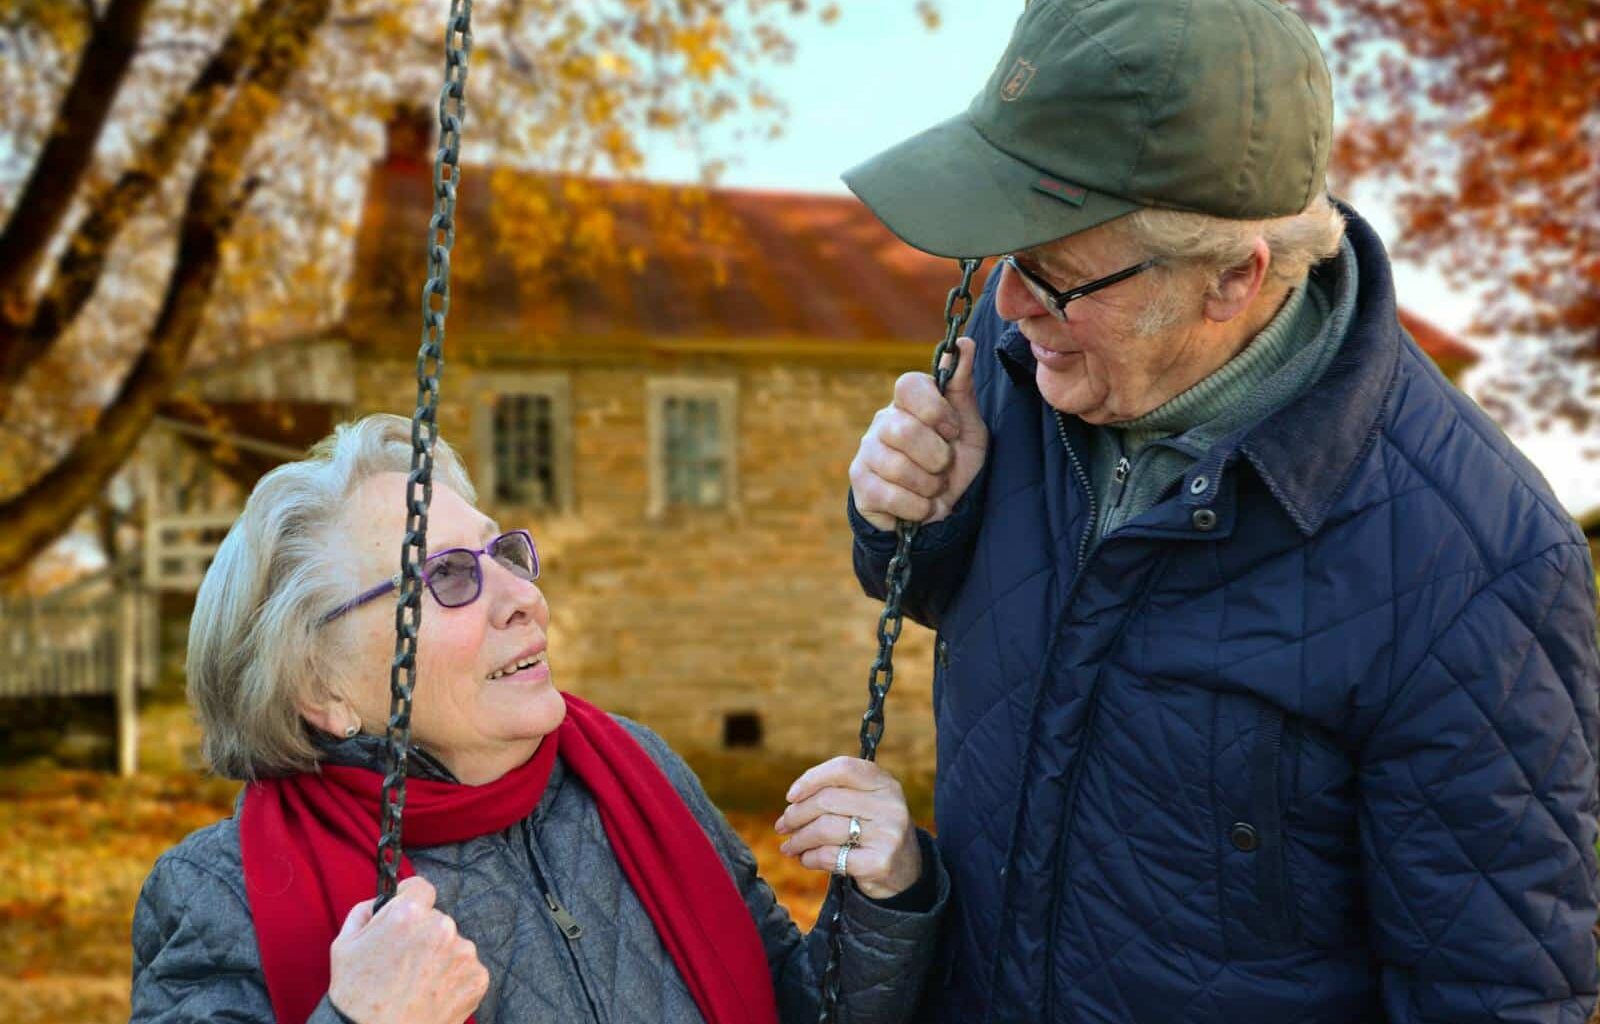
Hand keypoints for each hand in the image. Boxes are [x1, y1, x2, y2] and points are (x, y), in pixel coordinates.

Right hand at [328, 876, 488, 1023]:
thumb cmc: (356, 996)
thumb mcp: (344, 945)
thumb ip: (365, 911)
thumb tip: (382, 900)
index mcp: (409, 914)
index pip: (421, 888)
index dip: (411, 900)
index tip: (407, 915)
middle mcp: (441, 928)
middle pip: (437, 920)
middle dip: (424, 934)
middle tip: (405, 962)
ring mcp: (463, 953)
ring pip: (453, 944)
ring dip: (441, 957)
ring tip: (418, 984)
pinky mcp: (477, 978)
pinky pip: (467, 969)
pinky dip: (454, 979)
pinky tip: (433, 994)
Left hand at [774, 756, 921, 899]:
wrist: (906, 871)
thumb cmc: (874, 830)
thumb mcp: (868, 802)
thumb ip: (838, 792)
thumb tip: (793, 799)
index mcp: (885, 784)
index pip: (843, 768)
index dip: (811, 779)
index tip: (790, 796)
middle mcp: (890, 806)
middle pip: (827, 801)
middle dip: (796, 814)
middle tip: (782, 826)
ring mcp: (887, 835)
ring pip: (824, 829)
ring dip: (798, 839)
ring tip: (789, 846)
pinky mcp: (879, 863)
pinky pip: (830, 856)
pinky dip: (810, 858)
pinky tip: (805, 859)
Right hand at [849, 335, 987, 531]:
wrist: (941, 509)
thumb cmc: (954, 462)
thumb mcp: (968, 426)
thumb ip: (963, 387)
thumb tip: (965, 343)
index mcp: (908, 402)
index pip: (908, 385)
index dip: (935, 411)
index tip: (952, 431)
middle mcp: (882, 422)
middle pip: (904, 430)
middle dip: (937, 457)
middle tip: (944, 467)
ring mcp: (866, 452)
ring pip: (897, 467)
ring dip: (929, 486)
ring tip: (934, 488)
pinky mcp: (860, 484)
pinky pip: (889, 496)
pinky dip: (917, 507)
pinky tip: (921, 506)